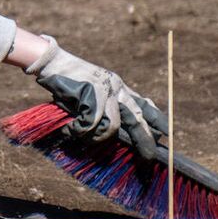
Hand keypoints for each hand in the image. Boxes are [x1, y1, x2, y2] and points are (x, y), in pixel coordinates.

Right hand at [29, 38, 166, 161]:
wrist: (50, 61)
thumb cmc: (67, 78)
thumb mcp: (92, 89)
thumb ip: (105, 105)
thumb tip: (113, 130)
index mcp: (119, 86)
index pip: (144, 104)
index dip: (157, 120)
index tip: (167, 134)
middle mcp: (116, 87)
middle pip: (137, 118)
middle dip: (144, 140)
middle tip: (149, 158)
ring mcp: (104, 90)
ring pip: (112, 126)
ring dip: (97, 138)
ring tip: (81, 136)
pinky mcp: (90, 94)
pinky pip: (90, 124)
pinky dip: (79, 131)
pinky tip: (70, 130)